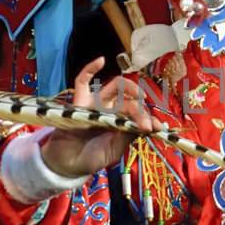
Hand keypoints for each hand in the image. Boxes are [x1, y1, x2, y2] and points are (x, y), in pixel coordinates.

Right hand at [41, 58, 160, 180]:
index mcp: (121, 123)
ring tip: (139, 96)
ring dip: (130, 87)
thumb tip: (145, 127)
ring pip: (115, 86)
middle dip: (141, 112)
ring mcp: (96, 104)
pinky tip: (101, 60)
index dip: (149, 118)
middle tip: (145, 126)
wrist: (66, 163)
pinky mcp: (79, 101)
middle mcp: (111, 110)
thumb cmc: (90, 158)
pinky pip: (83, 80)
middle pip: (130, 101)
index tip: (158, 127)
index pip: (139, 114)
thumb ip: (126, 138)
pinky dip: (90, 69)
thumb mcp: (113, 152)